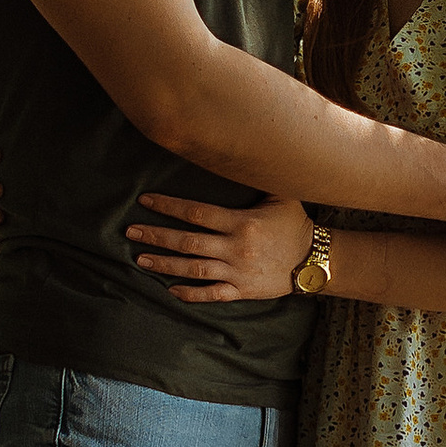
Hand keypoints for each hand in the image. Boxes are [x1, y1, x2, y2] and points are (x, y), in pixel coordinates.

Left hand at [128, 191, 313, 304]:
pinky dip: (191, 294)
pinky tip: (170, 290)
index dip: (168, 206)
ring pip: (194, 269)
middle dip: (157, 235)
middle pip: (188, 241)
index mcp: (241, 222)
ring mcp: (237, 271)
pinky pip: (212, 294)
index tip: (145, 201)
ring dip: (165, 265)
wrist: (314, 261)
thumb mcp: (281, 195)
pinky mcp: (242, 291)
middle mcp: (235, 247)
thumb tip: (240, 152)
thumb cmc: (295, 224)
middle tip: (131, 231)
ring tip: (140, 259)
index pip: (196, 212)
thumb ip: (259, 178)